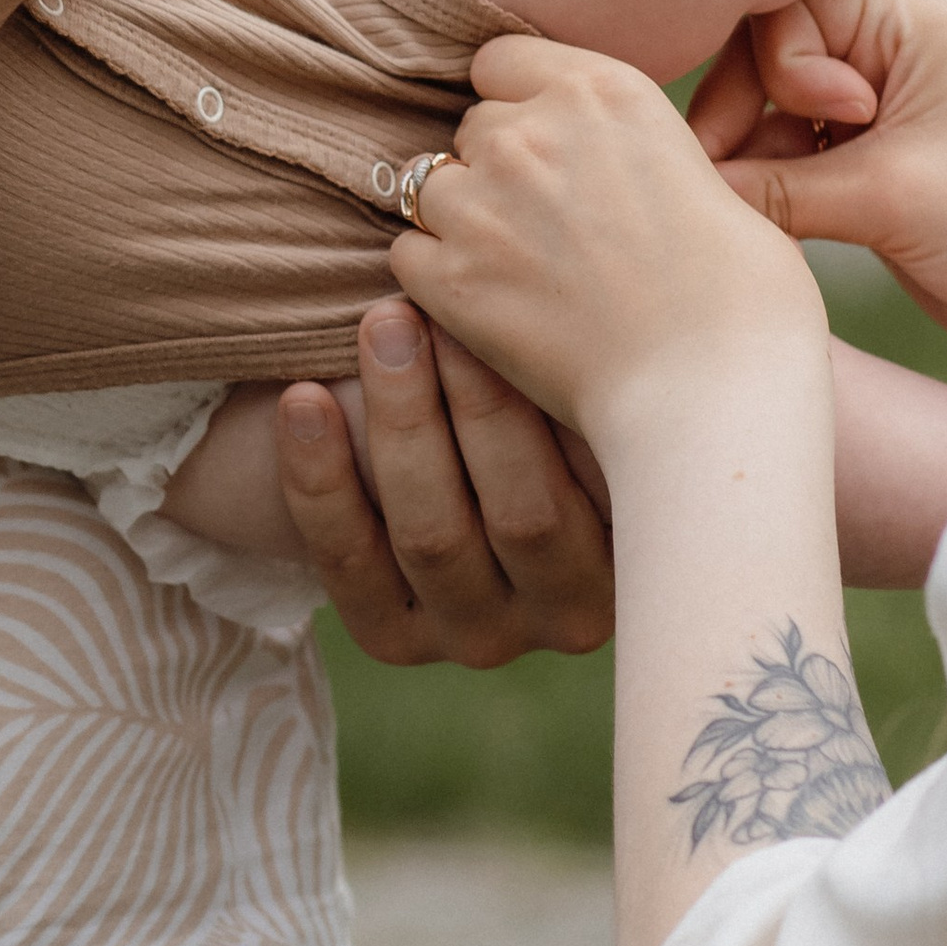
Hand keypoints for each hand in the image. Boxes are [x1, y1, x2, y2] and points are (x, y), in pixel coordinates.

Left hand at [275, 300, 616, 667]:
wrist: (435, 450)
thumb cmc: (531, 398)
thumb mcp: (571, 390)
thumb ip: (581, 374)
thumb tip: (587, 306)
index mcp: (644, 555)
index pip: (613, 486)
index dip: (563, 394)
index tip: (528, 306)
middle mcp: (571, 610)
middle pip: (524, 517)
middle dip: (475, 400)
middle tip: (438, 310)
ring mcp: (482, 635)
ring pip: (435, 535)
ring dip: (401, 421)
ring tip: (380, 327)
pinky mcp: (396, 639)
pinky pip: (350, 562)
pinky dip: (320, 478)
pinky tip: (301, 400)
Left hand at [389, 39, 826, 455]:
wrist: (715, 388)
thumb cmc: (744, 299)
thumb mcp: (709, 180)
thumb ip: (637, 150)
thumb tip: (617, 164)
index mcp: (603, 91)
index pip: (502, 60)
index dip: (519, 102)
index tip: (548, 145)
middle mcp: (531, 133)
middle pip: (473, 126)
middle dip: (499, 166)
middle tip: (548, 226)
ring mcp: (483, 203)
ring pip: (429, 186)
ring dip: (462, 218)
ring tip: (518, 269)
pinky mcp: (451, 277)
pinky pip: (407, 253)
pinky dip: (436, 275)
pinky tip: (488, 306)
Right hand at [692, 0, 946, 371]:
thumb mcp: (883, 196)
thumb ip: (770, 185)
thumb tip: (675, 184)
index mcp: (912, 12)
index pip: (786, 7)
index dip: (769, 69)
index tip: (804, 128)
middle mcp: (891, 41)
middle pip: (766, 52)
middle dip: (740, 113)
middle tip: (717, 174)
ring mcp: (877, 97)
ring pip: (767, 105)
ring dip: (751, 154)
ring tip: (740, 205)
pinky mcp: (865, 152)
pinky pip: (786, 147)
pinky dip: (767, 182)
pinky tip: (758, 218)